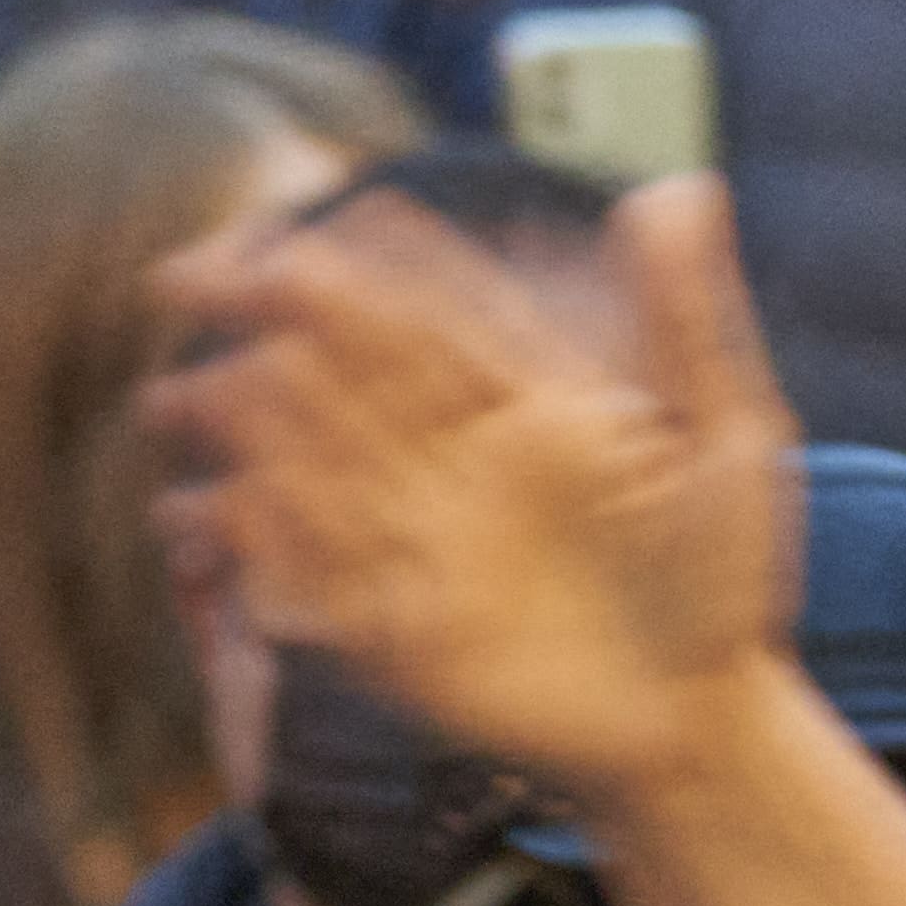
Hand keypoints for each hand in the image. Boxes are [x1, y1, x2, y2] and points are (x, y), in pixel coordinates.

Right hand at [171, 177, 808, 822]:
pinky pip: (317, 576)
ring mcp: (427, 544)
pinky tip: (203, 510)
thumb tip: (679, 182)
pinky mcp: (406, 632)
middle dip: (263, 329)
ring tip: (175, 394)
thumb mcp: (730, 435)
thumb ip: (689, 318)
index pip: (429, 314)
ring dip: (244, 429)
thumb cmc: (729, 583)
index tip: (287, 227)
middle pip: (348, 375)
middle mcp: (461, 463)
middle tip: (178, 278)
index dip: (357, 268)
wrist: (709, 724)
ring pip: (316, 466)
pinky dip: (262, 542)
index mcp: (530, 404)